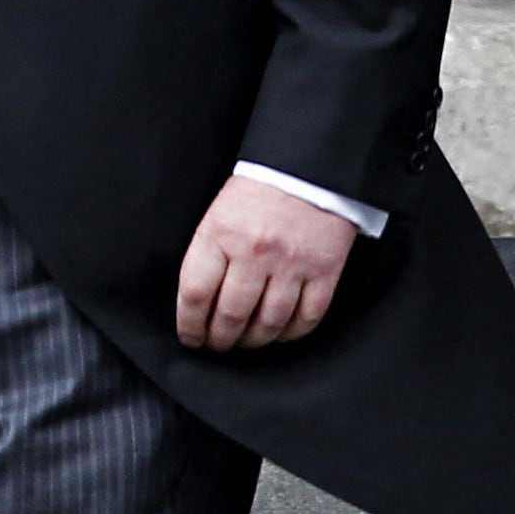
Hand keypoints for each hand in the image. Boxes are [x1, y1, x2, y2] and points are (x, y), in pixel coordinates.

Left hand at [174, 173, 354, 352]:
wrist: (307, 169)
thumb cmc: (256, 193)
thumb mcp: (217, 216)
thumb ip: (207, 256)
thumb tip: (197, 303)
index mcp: (220, 236)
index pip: (195, 294)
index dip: (189, 325)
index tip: (190, 337)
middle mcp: (255, 253)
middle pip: (231, 315)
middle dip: (219, 339)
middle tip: (216, 345)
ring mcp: (292, 264)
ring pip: (269, 322)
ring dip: (253, 340)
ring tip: (244, 342)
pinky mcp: (325, 270)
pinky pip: (307, 316)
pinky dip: (291, 333)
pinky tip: (279, 334)